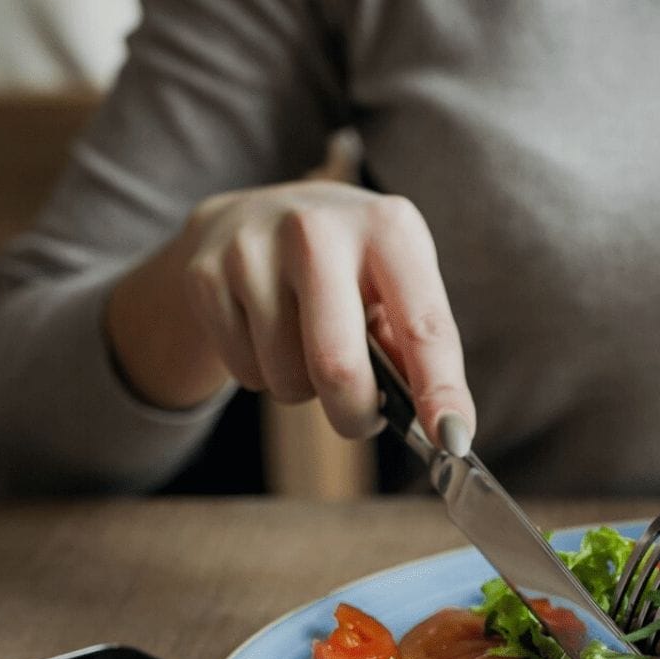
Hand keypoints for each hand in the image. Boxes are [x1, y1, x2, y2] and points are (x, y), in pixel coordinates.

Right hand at [108, 180, 473, 444]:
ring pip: (287, 379)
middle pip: (337, 366)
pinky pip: (245, 374)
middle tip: (360, 418)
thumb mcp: (394, 282)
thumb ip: (415, 345)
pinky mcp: (206, 275)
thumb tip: (441, 424)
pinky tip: (267, 334)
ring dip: (305, 391)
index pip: (424, 325)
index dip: (441, 391)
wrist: (251, 218)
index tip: (453, 440)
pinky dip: (264, 375)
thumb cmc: (346, 266)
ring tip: (307, 348)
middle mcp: (318, 228)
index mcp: (387, 226)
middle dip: (355, 414)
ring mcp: (253, 248)